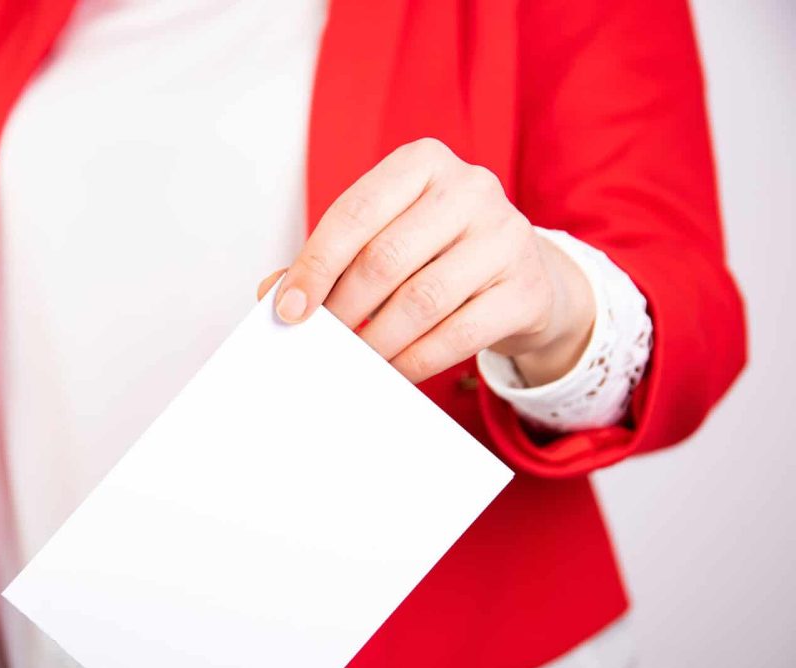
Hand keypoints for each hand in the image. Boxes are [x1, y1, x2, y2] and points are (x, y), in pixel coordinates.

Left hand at [257, 138, 594, 386]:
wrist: (523, 276)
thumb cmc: (437, 253)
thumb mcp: (385, 237)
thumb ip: (330, 260)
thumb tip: (273, 296)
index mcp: (422, 162)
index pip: (354, 213)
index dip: (315, 266)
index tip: (289, 310)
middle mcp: (470, 188)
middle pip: (385, 258)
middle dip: (343, 310)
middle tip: (321, 343)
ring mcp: (506, 235)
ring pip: (421, 300)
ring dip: (376, 340)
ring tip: (353, 362)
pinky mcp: (526, 288)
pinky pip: (458, 334)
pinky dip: (415, 360)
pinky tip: (393, 371)